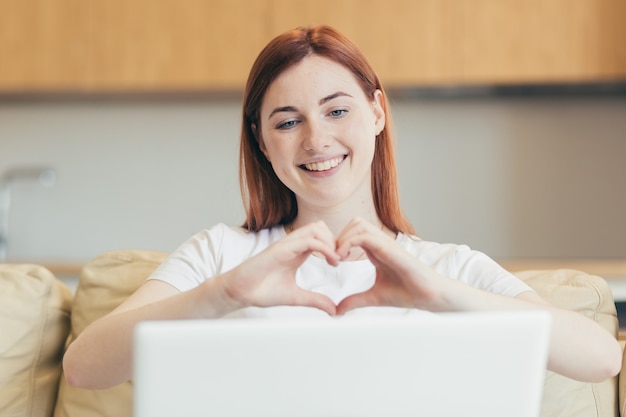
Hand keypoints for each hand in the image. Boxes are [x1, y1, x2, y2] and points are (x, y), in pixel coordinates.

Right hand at [217, 221, 339, 314]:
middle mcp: (293, 245)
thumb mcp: (296, 297)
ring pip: (315, 228)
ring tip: (335, 260)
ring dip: (330, 242)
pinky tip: (330, 261)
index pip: (320, 237)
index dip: (334, 246)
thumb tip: (334, 310)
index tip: (341, 263)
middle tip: (341, 259)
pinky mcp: (280, 249)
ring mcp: (286, 245)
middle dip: (335, 240)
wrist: (240, 292)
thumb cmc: (263, 291)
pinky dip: (323, 247)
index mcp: (297, 252)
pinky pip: (307, 240)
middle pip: (320, 227)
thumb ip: (315, 300)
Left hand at [335, 217, 443, 313]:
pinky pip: (365, 236)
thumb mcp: (373, 297)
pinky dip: (349, 243)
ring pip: (359, 224)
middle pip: (355, 223)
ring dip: (343, 238)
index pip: (354, 232)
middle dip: (339, 236)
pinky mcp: (390, 248)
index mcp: (376, 250)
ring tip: (337, 258)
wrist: (427, 296)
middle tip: (332, 258)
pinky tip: (343, 259)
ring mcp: (386, 243)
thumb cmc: (406, 293)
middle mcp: (381, 243)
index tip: (332, 262)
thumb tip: (336, 311)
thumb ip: (354, 301)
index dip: (339, 242)